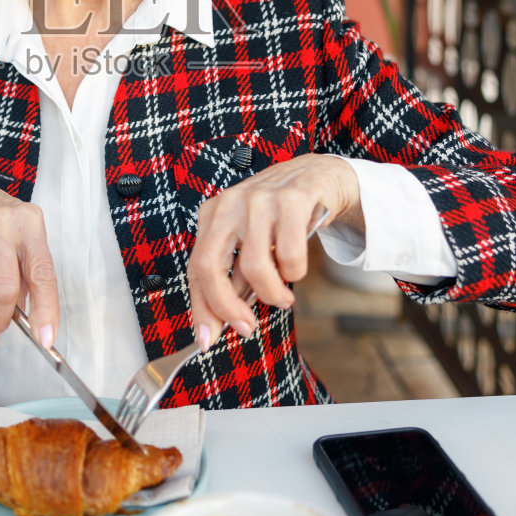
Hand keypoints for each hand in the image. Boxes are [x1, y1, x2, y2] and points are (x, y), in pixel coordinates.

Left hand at [188, 155, 361, 344]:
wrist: (319, 176)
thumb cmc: (280, 217)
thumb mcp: (249, 241)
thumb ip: (233, 278)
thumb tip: (216, 325)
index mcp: (213, 214)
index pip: (196, 267)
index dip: (201, 308)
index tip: (208, 339)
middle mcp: (230, 203)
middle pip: (210, 265)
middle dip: (227, 307)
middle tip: (246, 328)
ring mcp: (259, 199)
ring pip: (254, 266)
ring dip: (272, 294)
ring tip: (283, 297)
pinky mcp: (292, 198)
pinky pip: (289, 254)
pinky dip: (295, 273)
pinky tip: (297, 269)